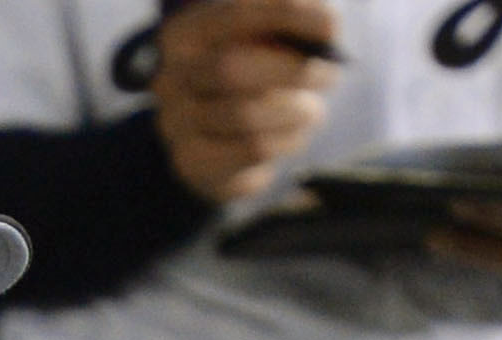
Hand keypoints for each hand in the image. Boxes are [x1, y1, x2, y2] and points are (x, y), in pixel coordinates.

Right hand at [154, 0, 343, 204]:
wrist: (215, 140)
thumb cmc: (249, 75)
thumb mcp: (261, 39)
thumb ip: (286, 22)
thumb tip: (326, 27)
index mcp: (185, 33)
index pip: (237, 14)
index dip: (287, 16)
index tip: (331, 26)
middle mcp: (170, 77)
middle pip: (231, 69)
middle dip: (291, 71)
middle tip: (329, 75)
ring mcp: (176, 124)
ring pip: (245, 117)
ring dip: (293, 112)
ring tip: (311, 109)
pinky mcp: (193, 163)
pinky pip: (251, 151)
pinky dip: (284, 140)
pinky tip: (293, 135)